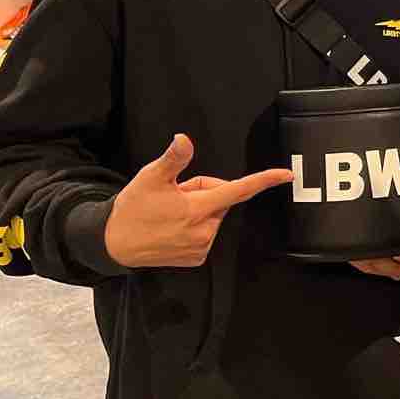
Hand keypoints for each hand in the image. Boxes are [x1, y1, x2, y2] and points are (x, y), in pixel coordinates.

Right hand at [104, 134, 292, 267]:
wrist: (113, 243)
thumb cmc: (133, 207)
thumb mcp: (151, 177)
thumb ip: (174, 158)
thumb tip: (185, 139)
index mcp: (199, 207)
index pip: (239, 190)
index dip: (265, 180)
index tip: (286, 174)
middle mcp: (205, 230)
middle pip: (221, 199)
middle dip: (204, 192)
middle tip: (175, 195)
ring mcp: (202, 246)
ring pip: (213, 216)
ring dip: (199, 210)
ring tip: (170, 214)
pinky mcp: (196, 258)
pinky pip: (205, 233)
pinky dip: (194, 227)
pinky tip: (172, 229)